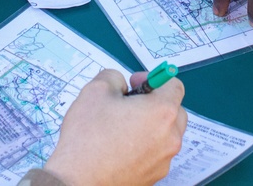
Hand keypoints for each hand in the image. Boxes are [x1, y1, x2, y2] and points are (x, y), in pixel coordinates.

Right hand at [44, 70, 186, 185]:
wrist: (78, 181)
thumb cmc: (88, 139)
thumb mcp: (95, 90)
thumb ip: (114, 77)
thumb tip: (121, 84)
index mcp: (162, 112)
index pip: (174, 85)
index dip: (154, 79)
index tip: (135, 84)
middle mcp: (170, 137)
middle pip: (174, 110)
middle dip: (155, 102)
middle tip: (129, 104)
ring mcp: (164, 160)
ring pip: (166, 133)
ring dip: (151, 125)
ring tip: (122, 127)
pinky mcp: (154, 176)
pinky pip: (156, 153)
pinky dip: (144, 146)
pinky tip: (119, 147)